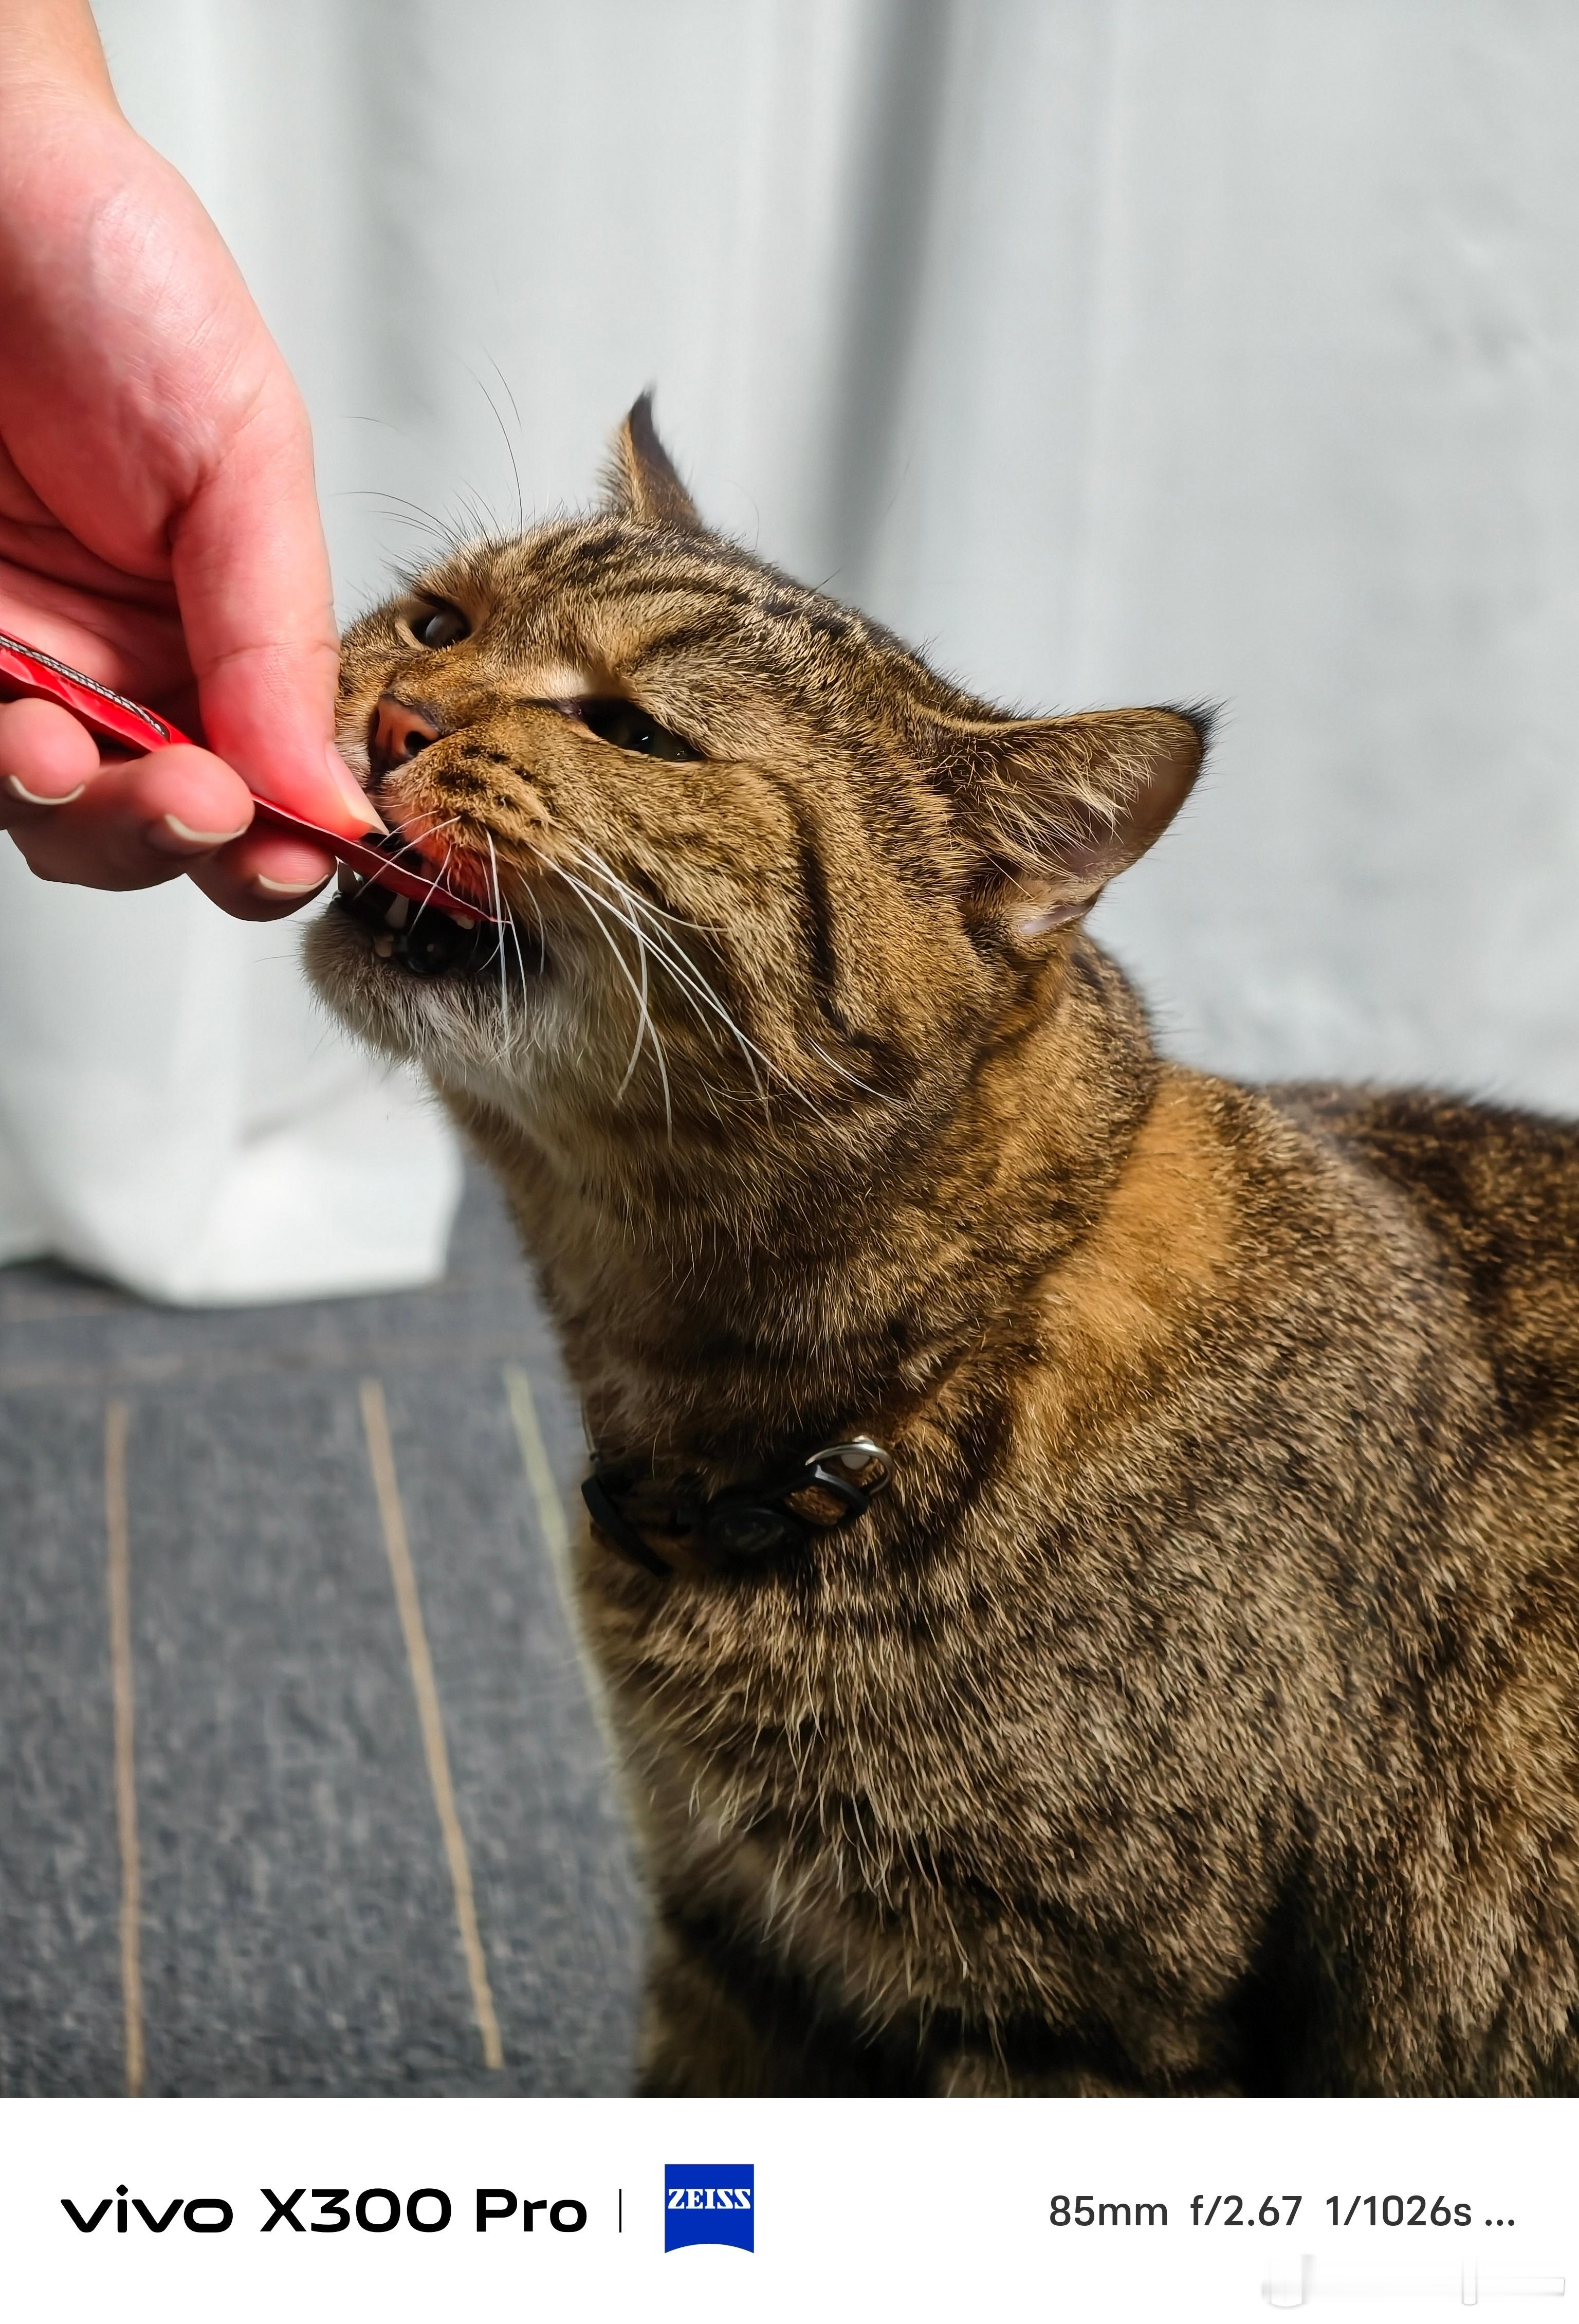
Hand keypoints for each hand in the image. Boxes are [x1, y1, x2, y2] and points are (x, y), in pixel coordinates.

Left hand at [0, 4, 378, 914]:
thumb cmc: (108, 267)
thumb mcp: (248, 451)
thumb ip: (286, 637)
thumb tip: (337, 794)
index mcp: (231, 630)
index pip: (279, 785)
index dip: (293, 843)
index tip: (305, 848)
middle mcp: (128, 662)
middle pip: (167, 833)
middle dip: (185, 845)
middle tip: (203, 808)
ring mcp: (25, 664)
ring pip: (57, 820)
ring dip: (85, 820)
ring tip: (79, 758)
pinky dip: (1, 769)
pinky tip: (24, 730)